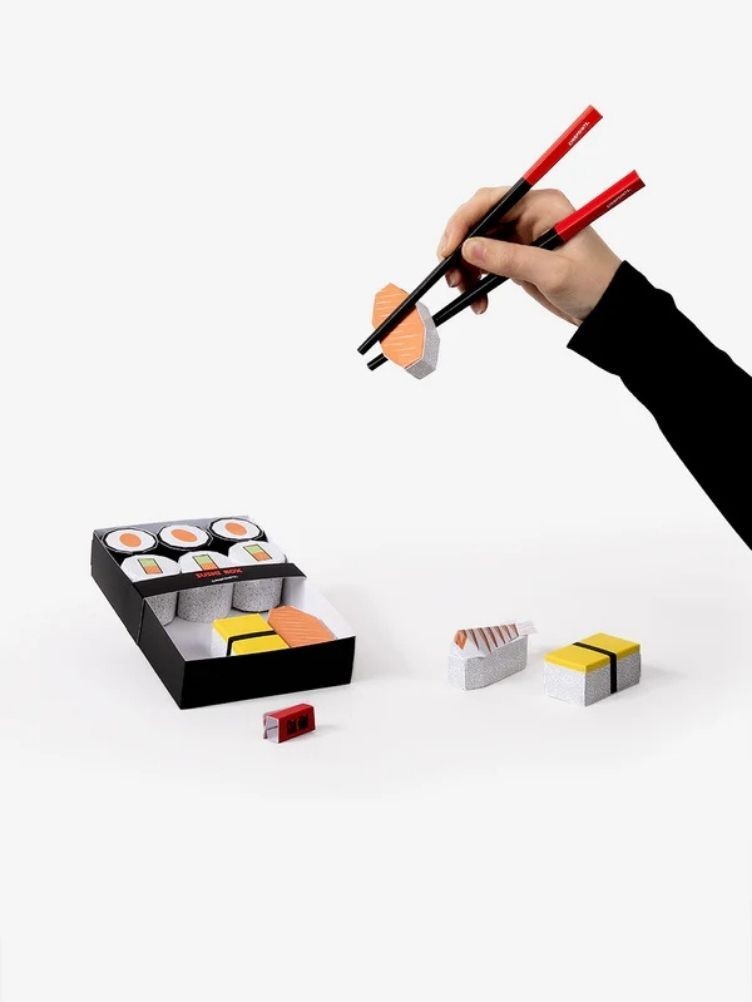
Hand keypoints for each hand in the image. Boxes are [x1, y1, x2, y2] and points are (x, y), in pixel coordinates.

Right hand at [437, 187, 621, 324]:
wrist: (608, 310)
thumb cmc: (593, 284)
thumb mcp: (551, 272)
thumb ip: (509, 259)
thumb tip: (468, 249)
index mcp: (542, 205)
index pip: (490, 201)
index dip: (463, 222)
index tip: (447, 250)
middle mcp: (530, 215)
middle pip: (478, 222)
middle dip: (460, 249)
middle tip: (451, 277)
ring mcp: (523, 237)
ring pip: (478, 244)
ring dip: (466, 269)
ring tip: (465, 293)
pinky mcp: (519, 258)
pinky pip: (487, 264)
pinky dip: (477, 280)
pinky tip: (479, 301)